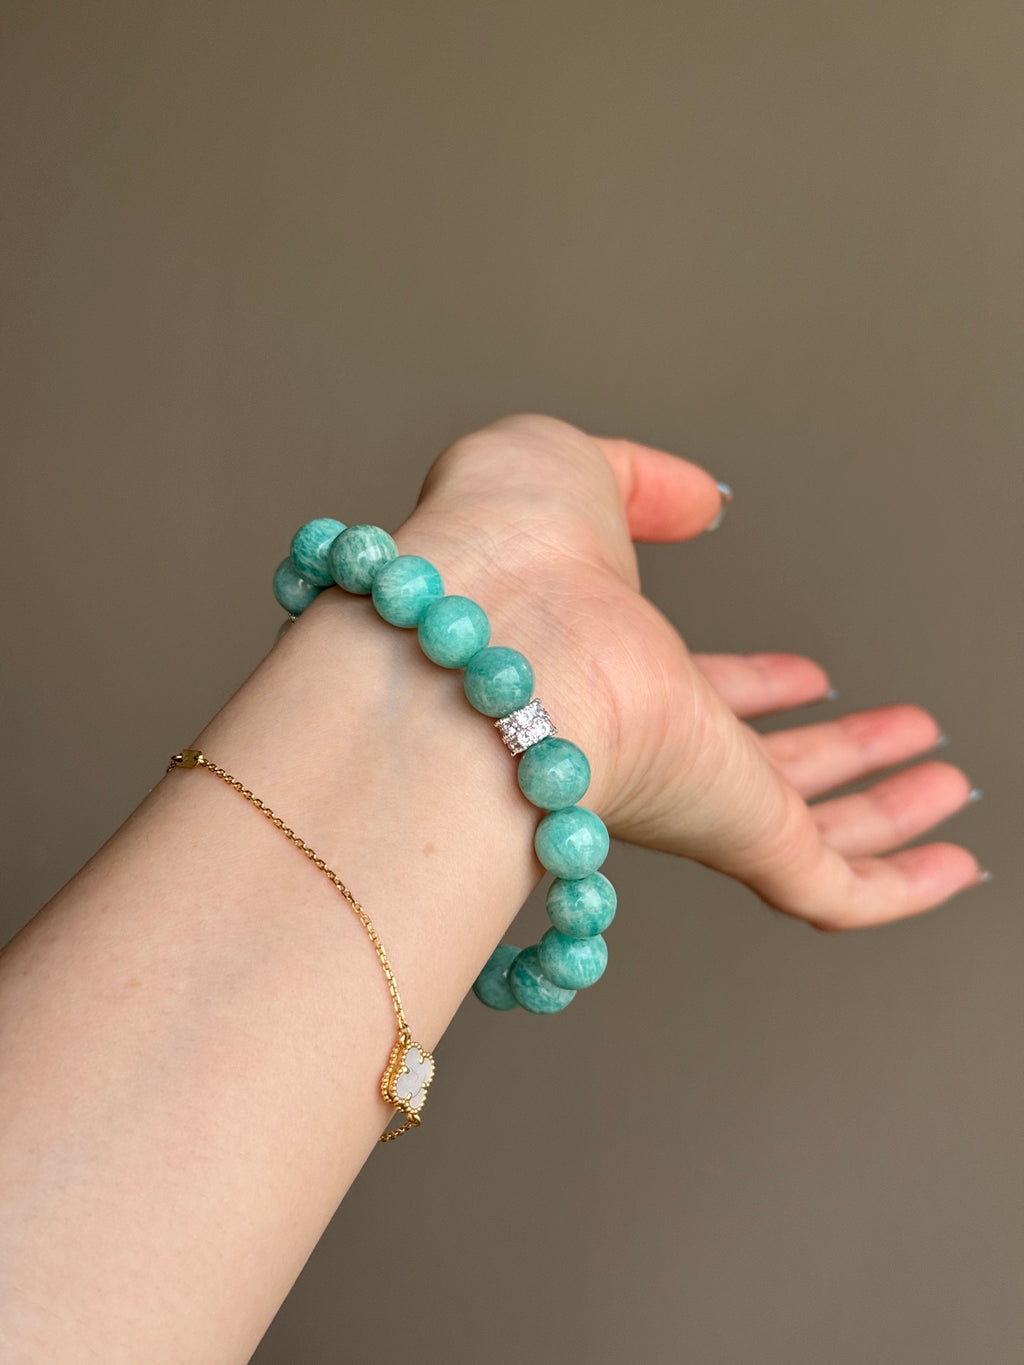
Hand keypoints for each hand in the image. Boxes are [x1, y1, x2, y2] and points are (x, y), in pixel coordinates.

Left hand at [400, 413, 981, 928]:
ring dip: (884, 810)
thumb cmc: (504, 552)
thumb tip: (699, 501)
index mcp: (611, 675)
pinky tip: (954, 863)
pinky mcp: (740, 840)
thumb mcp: (569, 472)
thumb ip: (641, 483)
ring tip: (945, 785)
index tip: (807, 676)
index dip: (756, 686)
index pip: (697, 693)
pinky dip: (904, 888)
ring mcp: (698, 801)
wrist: (495, 638)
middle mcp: (652, 750)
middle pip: (757, 767)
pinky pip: (839, 890)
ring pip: (807, 829)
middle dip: (834, 754)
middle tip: (901, 735)